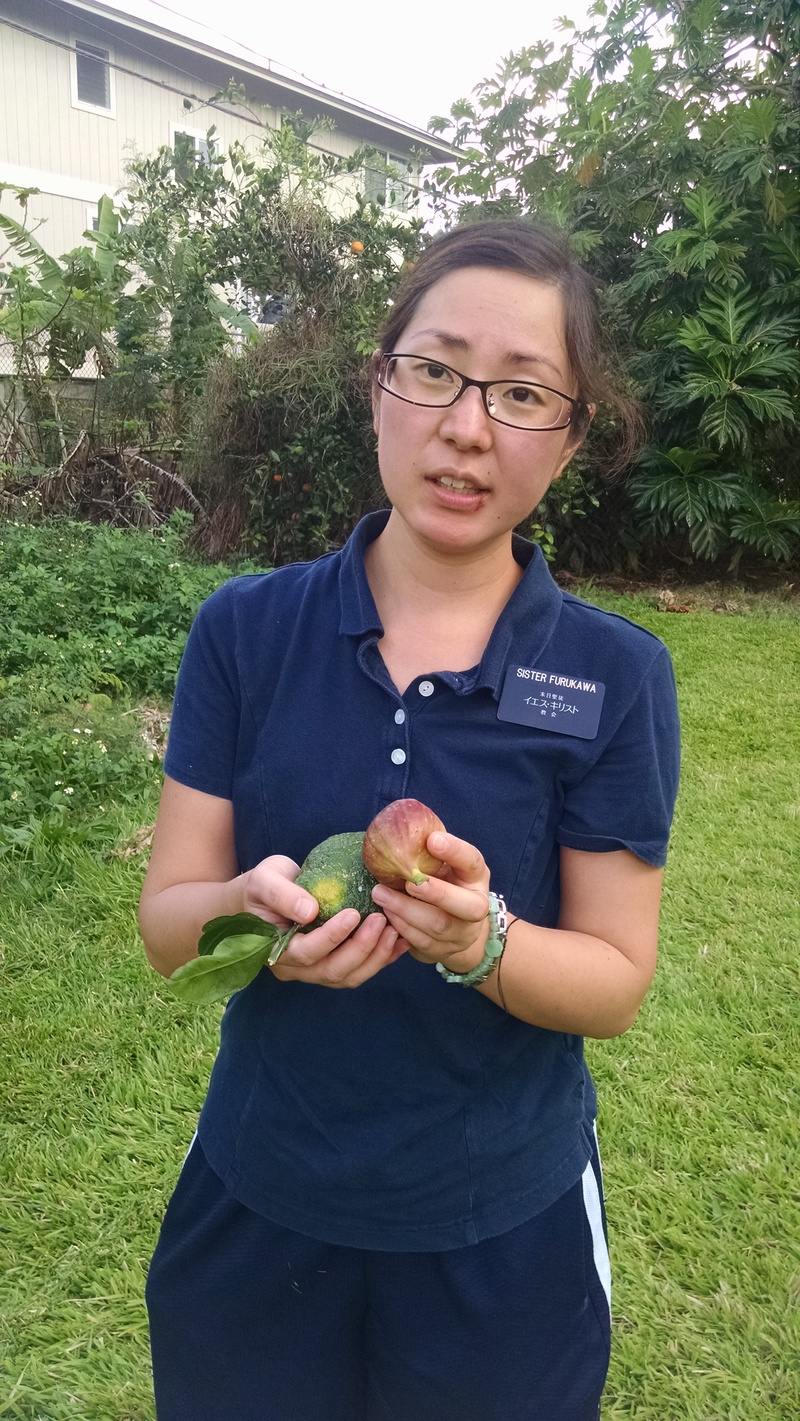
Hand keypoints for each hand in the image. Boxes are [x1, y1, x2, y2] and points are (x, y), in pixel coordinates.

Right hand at [240, 855, 405, 987]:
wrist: (267, 895)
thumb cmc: (264, 886)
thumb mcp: (265, 881)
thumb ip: (282, 895)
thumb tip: (308, 911)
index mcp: (276, 951)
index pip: (307, 953)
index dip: (332, 937)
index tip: (354, 914)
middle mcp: (296, 969)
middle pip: (332, 971)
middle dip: (361, 948)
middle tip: (382, 920)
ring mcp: (315, 971)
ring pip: (349, 976)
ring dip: (375, 957)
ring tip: (395, 930)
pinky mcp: (333, 964)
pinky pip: (359, 970)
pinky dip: (382, 958)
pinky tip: (401, 942)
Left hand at [370, 831, 491, 970]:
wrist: (458, 929)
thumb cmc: (444, 885)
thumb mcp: (444, 866)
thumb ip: (428, 855)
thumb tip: (393, 832)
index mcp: (476, 877)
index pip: (472, 861)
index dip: (455, 850)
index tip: (432, 839)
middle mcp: (476, 907)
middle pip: (466, 906)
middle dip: (436, 893)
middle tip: (408, 881)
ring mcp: (462, 934)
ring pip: (438, 926)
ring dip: (406, 910)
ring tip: (381, 894)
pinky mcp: (443, 951)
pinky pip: (421, 942)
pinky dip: (401, 927)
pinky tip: (385, 914)